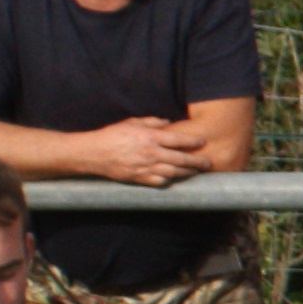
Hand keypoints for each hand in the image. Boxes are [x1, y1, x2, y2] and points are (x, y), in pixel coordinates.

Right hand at [82, 114, 200, 187]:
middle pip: (181, 159)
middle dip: (197, 161)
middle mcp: (151, 153)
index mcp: (150, 137)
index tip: (203, 141)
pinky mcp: (140, 178)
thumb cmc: (112, 135)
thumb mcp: (132, 122)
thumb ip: (152, 122)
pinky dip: (171, 180)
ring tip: (196, 172)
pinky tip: (177, 178)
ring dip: (187, 172)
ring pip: (174, 172)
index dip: (193, 141)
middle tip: (208, 163)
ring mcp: (146, 168)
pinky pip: (160, 181)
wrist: (93, 153)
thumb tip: (168, 122)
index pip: (178, 139)